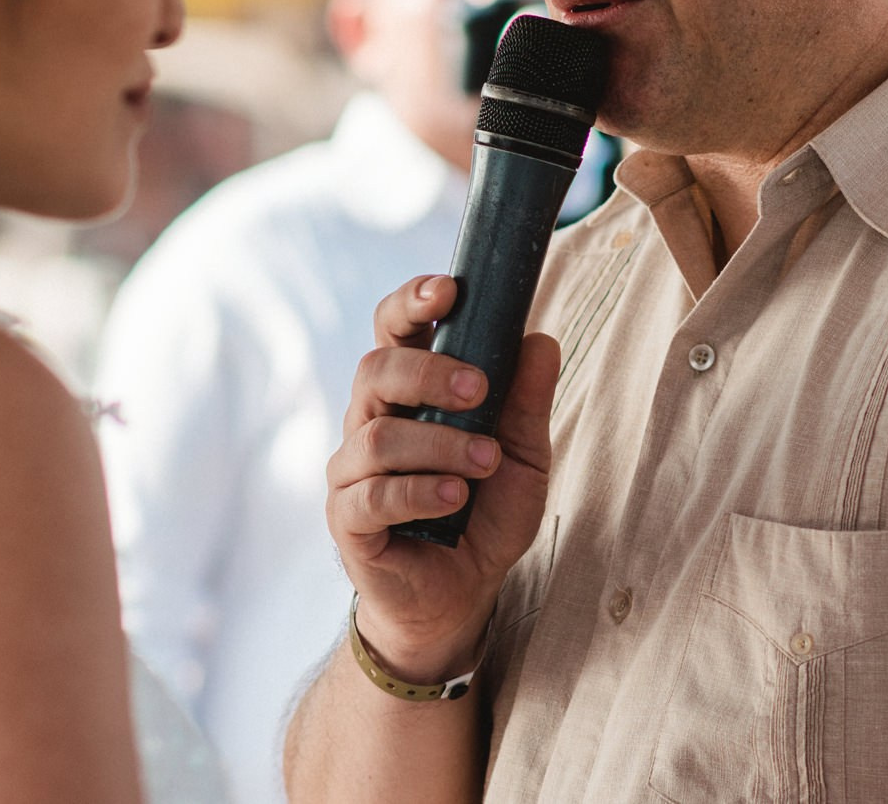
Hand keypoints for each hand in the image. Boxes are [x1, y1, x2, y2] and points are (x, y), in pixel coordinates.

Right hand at [325, 275, 557, 683]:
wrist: (460, 596)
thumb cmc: (484, 515)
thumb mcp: (523, 457)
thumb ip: (526, 402)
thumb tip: (540, 338)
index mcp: (408, 393)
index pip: (393, 330)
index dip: (410, 303)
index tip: (447, 291)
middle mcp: (370, 420)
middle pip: (376, 369)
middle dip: (429, 372)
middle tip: (479, 391)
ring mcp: (352, 470)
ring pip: (376, 433)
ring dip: (438, 444)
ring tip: (483, 464)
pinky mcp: (347, 520)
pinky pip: (369, 494)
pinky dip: (417, 491)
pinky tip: (453, 498)